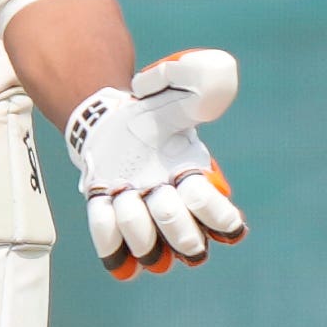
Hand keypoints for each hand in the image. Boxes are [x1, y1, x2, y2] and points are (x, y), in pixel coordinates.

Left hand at [63, 49, 246, 278]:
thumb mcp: (181, 88)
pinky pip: (109, 241)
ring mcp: (141, 218)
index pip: (221, 219)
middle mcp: (174, 210)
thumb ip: (204, 81)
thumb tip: (218, 78)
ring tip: (127, 194)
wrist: (110, 119)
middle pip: (187, 242)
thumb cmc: (153, 109)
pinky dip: (108, 232)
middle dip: (174, 223)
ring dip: (137, 224)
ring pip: (147, 248)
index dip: (218, 217)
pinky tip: (105, 202)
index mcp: (197, 183)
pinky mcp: (109, 216)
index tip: (194, 187)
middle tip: (159, 194)